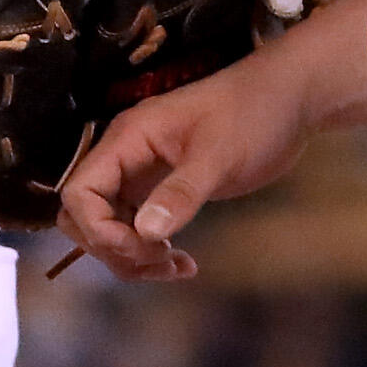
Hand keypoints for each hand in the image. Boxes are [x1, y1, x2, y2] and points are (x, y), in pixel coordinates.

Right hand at [60, 46, 319, 281]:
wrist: (288, 99)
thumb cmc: (253, 115)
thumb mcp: (220, 156)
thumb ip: (181, 193)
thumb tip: (145, 234)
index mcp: (127, 139)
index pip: (78, 193)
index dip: (98, 230)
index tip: (144, 247)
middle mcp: (125, 157)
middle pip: (84, 217)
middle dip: (113, 248)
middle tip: (161, 260)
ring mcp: (141, 175)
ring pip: (109, 228)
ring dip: (133, 257)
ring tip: (178, 267)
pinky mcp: (161, 190)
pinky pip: (137, 228)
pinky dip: (151, 251)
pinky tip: (184, 263)